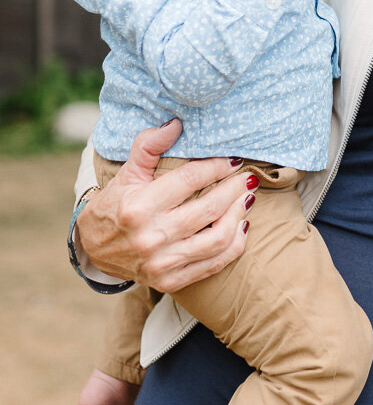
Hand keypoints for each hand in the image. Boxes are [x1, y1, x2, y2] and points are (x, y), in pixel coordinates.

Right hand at [76, 120, 252, 291]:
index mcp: (137, 207)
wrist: (94, 251)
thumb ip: (148, 146)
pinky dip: (234, 244)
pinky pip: (215, 263)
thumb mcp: (127, 174)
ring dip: (239, 215)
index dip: (215, 167)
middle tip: (248, 177)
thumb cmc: (114, 205)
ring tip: (248, 198)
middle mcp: (150, 237)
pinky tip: (242, 226)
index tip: (232, 161)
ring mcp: (162, 263)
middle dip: (234, 189)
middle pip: (208, 208)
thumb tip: (176, 123)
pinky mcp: (170, 281)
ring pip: (217, 238)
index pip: (189, 180)